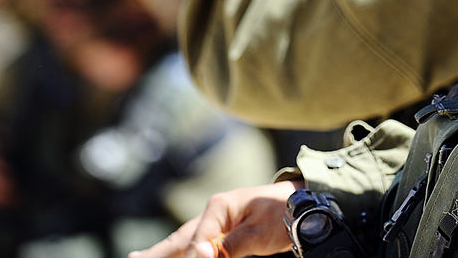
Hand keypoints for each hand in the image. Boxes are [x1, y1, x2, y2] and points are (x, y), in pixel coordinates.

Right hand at [129, 180, 299, 257]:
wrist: (300, 204)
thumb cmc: (281, 214)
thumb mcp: (260, 230)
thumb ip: (232, 244)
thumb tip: (204, 255)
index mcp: (219, 206)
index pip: (200, 238)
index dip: (198, 255)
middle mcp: (212, 213)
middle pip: (180, 239)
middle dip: (158, 253)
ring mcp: (214, 223)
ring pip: (183, 243)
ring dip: (163, 254)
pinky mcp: (221, 233)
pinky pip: (196, 246)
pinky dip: (181, 254)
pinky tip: (167, 257)